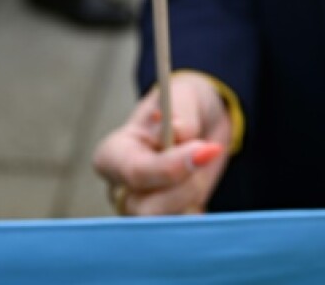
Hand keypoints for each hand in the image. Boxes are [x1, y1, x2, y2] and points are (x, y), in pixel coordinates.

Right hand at [93, 73, 232, 215]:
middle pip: (146, 209)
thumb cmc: (183, 105)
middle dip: (185, 187)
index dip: (170, 166)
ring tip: (201, 165)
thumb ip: (181, 113)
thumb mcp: (184, 94)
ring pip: (166, 223)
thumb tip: (179, 133)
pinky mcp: (163, 222)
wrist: (203, 121)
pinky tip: (199, 184)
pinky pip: (182, 230)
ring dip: (194, 196)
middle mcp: (121, 187)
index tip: (204, 149)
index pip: (135, 172)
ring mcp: (140, 209)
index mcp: (114, 154)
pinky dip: (198, 210)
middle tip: (210, 153)